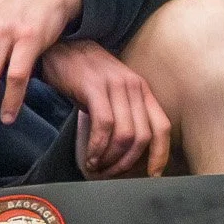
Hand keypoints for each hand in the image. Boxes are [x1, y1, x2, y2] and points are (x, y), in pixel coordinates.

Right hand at [39, 38, 171, 177]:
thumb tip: (127, 153)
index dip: (160, 155)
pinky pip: (104, 126)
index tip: (153, 175)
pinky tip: (90, 156)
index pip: (162, 127)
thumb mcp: (112, 94)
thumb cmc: (84, 77)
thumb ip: (124, 116)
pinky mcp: (95, 87)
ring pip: (124, 135)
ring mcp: (115, 85)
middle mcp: (134, 86)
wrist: (61, 49)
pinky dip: (97, 147)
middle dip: (127, 163)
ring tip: (96, 166)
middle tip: (110, 173)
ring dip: (110, 158)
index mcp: (142, 90)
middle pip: (143, 137)